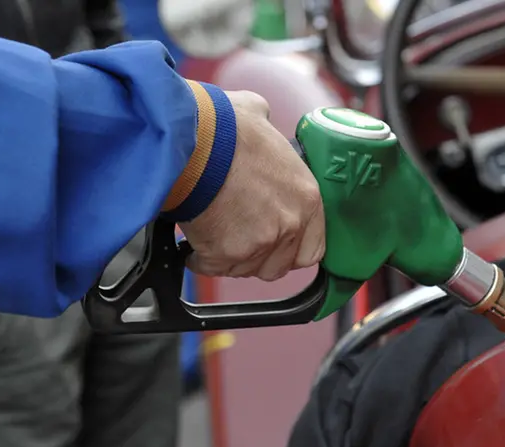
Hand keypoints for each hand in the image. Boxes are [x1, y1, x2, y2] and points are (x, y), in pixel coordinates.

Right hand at [180, 91, 324, 281]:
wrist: (191, 142)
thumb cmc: (223, 126)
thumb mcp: (261, 117)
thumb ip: (268, 135)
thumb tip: (259, 121)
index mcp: (307, 197)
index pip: (313, 249)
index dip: (291, 249)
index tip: (274, 242)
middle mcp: (289, 224)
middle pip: (278, 266)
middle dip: (258, 256)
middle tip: (239, 236)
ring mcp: (259, 244)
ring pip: (244, 270)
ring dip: (228, 257)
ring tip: (213, 233)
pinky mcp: (226, 255)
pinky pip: (211, 268)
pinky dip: (199, 258)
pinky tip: (193, 241)